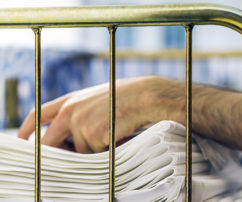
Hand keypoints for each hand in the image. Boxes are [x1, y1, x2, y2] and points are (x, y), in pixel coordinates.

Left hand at [18, 76, 184, 152]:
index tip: (22, 141)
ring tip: (112, 133)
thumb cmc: (125, 97)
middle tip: (71, 157)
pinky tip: (117, 136)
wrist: (145, 96)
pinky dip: (106, 151)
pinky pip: (95, 154)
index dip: (26, 129)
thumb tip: (70, 138)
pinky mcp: (93, 135)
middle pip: (51, 142)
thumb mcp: (96, 98)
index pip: (38, 114)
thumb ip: (78, 111)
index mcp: (70, 100)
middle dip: (59, 153)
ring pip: (79, 152)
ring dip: (95, 150)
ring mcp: (80, 123)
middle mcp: (70, 111)